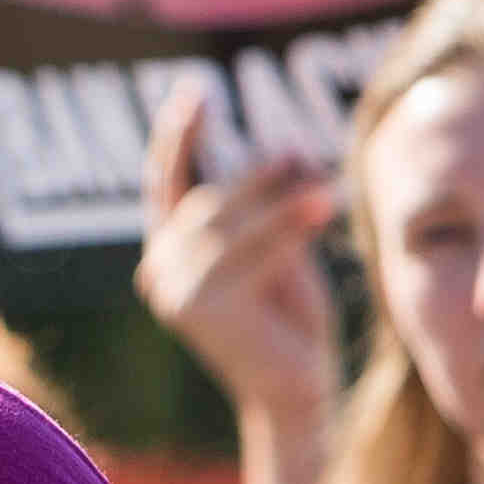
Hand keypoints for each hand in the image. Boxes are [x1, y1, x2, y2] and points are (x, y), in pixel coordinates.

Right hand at [136, 82, 343, 434]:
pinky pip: (249, 252)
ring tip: (325, 187)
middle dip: (258, 178)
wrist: (297, 395)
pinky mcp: (198, 308)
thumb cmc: (291, 323)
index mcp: (168, 253)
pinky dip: (288, 228)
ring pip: (229, 223)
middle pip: (209, 201)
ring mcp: (173, 291)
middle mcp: (158, 270)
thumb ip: (268, 211)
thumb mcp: (278, 253)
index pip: (167, 183)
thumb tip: (284, 151)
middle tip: (305, 156)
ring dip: (280, 201)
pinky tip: (321, 208)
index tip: (195, 89)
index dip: (178, 136)